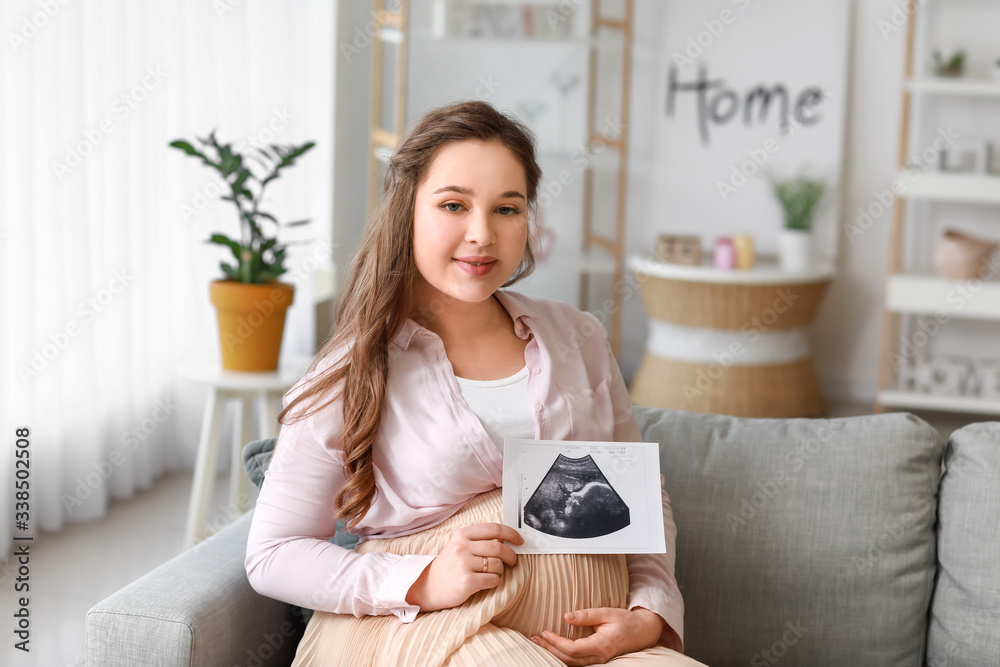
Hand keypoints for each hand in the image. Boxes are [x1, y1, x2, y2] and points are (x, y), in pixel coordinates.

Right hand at [405, 523, 522, 611]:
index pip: (494, 528)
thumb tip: (507, 540)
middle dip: (511, 556)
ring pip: (498, 565)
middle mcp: (462, 547)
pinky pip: (493, 579)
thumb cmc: (449, 566)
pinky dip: (494, 582)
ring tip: (489, 573)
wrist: (429, 586)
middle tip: (512, 562)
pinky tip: (485, 582)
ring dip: (499, 571)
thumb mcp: (460, 546)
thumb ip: (479, 540)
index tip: (519, 540)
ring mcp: (464, 564)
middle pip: (499, 548)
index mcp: (462, 534)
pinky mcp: (467, 581)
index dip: (511, 534)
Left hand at [531, 607, 664, 665]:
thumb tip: (566, 616)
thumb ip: (586, 615)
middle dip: (550, 649)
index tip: (544, 632)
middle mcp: (599, 656)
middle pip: (569, 659)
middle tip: (535, 638)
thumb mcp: (607, 612)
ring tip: (540, 642)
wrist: (643, 631)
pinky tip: (554, 648)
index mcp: (601, 645)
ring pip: (572, 663)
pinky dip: (563, 656)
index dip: (556, 643)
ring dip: (554, 653)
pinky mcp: (597, 658)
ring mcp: (599, 660)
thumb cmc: (626, 620)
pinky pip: (577, 662)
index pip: (573, 649)